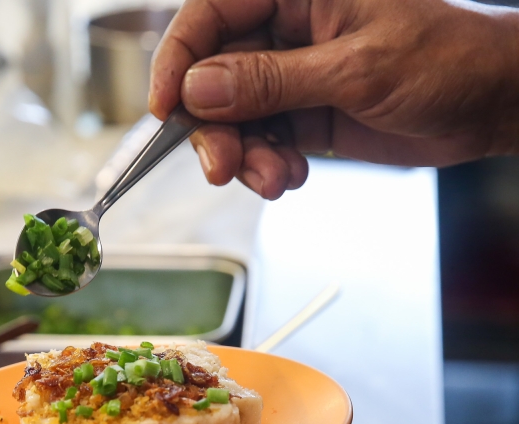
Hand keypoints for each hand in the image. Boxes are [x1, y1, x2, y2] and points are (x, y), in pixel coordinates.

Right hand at [149, 0, 518, 198]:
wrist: (494, 103)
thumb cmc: (448, 59)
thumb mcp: (357, 69)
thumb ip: (272, 81)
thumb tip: (198, 89)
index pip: (210, 14)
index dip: (178, 60)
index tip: (167, 109)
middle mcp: (285, 28)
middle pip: (211, 75)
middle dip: (213, 127)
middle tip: (222, 167)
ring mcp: (290, 74)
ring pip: (230, 117)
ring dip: (243, 156)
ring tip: (273, 178)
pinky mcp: (301, 112)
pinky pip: (258, 141)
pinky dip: (265, 166)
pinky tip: (290, 175)